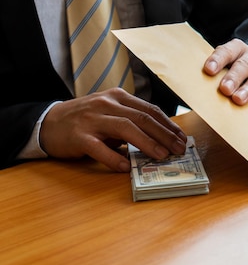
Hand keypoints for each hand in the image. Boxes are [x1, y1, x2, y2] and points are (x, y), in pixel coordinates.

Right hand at [40, 88, 186, 171]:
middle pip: (142, 118)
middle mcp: (106, 105)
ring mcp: (92, 120)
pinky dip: (115, 159)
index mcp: (118, 97)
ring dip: (147, 143)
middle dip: (164, 134)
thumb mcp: (110, 114)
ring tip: (161, 156)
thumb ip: (132, 122)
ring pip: (126, 128)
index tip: (182, 138)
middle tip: (178, 149)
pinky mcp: (79, 136)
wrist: (47, 122)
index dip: (168, 125)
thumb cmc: (86, 120)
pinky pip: (99, 148)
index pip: (150, 110)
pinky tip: (127, 167)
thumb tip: (161, 139)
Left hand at [203, 38, 247, 111]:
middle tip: (224, 89)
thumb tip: (194, 89)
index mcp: (237, 50)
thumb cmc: (231, 79)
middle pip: (243, 65)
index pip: (227, 51)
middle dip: (233, 77)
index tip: (208, 70)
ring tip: (238, 99)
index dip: (218, 60)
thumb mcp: (221, 73)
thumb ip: (210, 78)